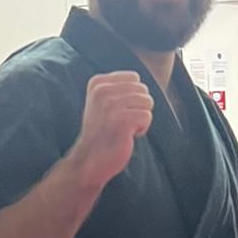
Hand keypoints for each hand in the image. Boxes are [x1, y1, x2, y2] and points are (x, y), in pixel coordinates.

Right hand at [70, 72, 153, 191]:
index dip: (133, 96)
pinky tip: (127, 136)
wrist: (89, 160)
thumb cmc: (101, 132)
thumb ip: (117, 88)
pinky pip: (147, 116)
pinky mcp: (122, 120)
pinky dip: (142, 129)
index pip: (134, 78)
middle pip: (143, 89)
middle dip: (138, 107)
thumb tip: (139, 81)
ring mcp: (111, 105)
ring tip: (124, 129)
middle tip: (121, 123)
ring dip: (140, 118)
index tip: (118, 112)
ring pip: (147, 102)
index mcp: (97, 83)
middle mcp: (102, 91)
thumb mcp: (102, 103)